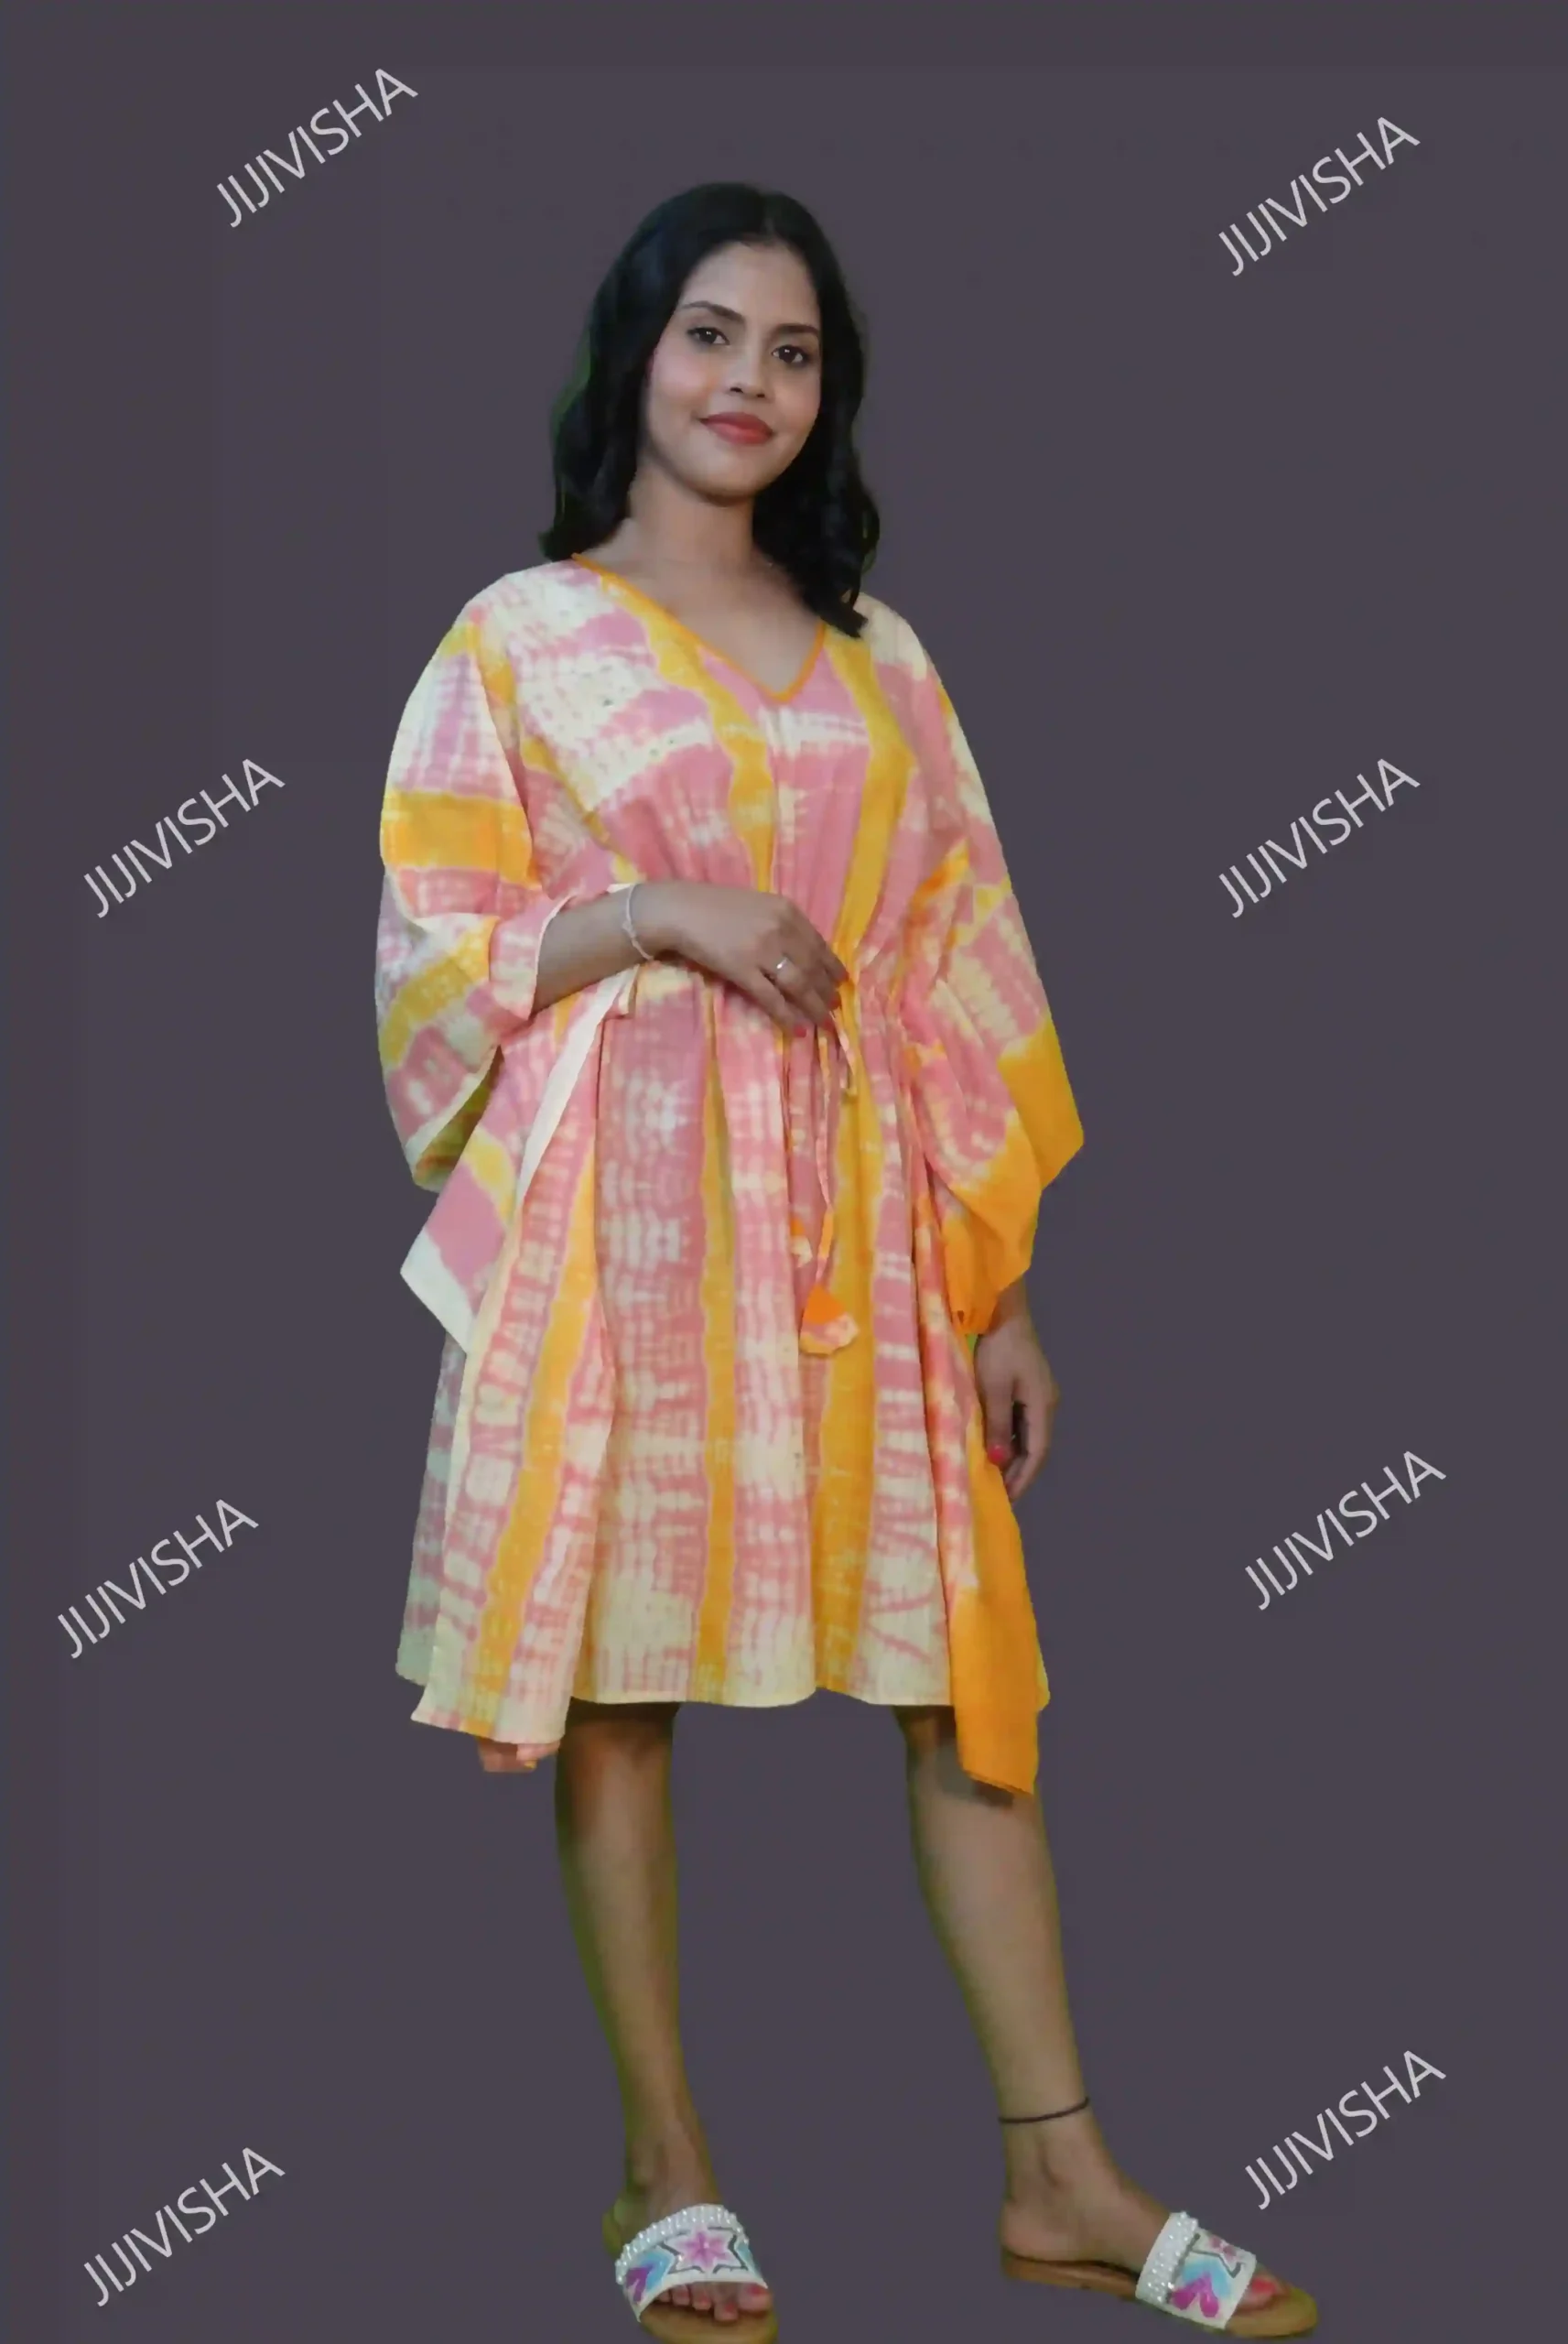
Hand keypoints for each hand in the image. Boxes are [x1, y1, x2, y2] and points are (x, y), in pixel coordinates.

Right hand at [638, 880, 845, 1033]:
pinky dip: (787, 1015)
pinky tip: (797, 1029)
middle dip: (827, 990)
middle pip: (813, 966)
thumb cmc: (717, 907)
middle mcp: (780, 929)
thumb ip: (782, 924)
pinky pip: (771, 998)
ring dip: (815, 1006)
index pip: (819, 944)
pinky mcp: (741, 970)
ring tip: (824, 1021)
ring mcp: (761, 951)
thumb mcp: (760, 906)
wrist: (681, 911)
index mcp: (787, 911)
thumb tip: (805, 954)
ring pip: (798, 984)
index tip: (842, 982)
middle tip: (836, 1007)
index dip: (833, 966)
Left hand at [974, 1306, 1058, 1502]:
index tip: (1007, 1500)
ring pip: (1028, 1436)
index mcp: (1043, 1406)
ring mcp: (1039, 1395)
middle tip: (999, 1496)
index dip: (1023, 1478)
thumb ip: (996, 1425)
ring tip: (994, 1477)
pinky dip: (1009, 1439)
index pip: (1037, 1453)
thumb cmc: (998, 1349)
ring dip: (1013, 1457)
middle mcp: (1047, 1404)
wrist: (1003, 1312)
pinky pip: (1021, 1422)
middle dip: (1019, 1473)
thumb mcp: (993, 1389)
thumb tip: (998, 1461)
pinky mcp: (1028, 1387)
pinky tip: (995, 1447)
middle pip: (1036, 1447)